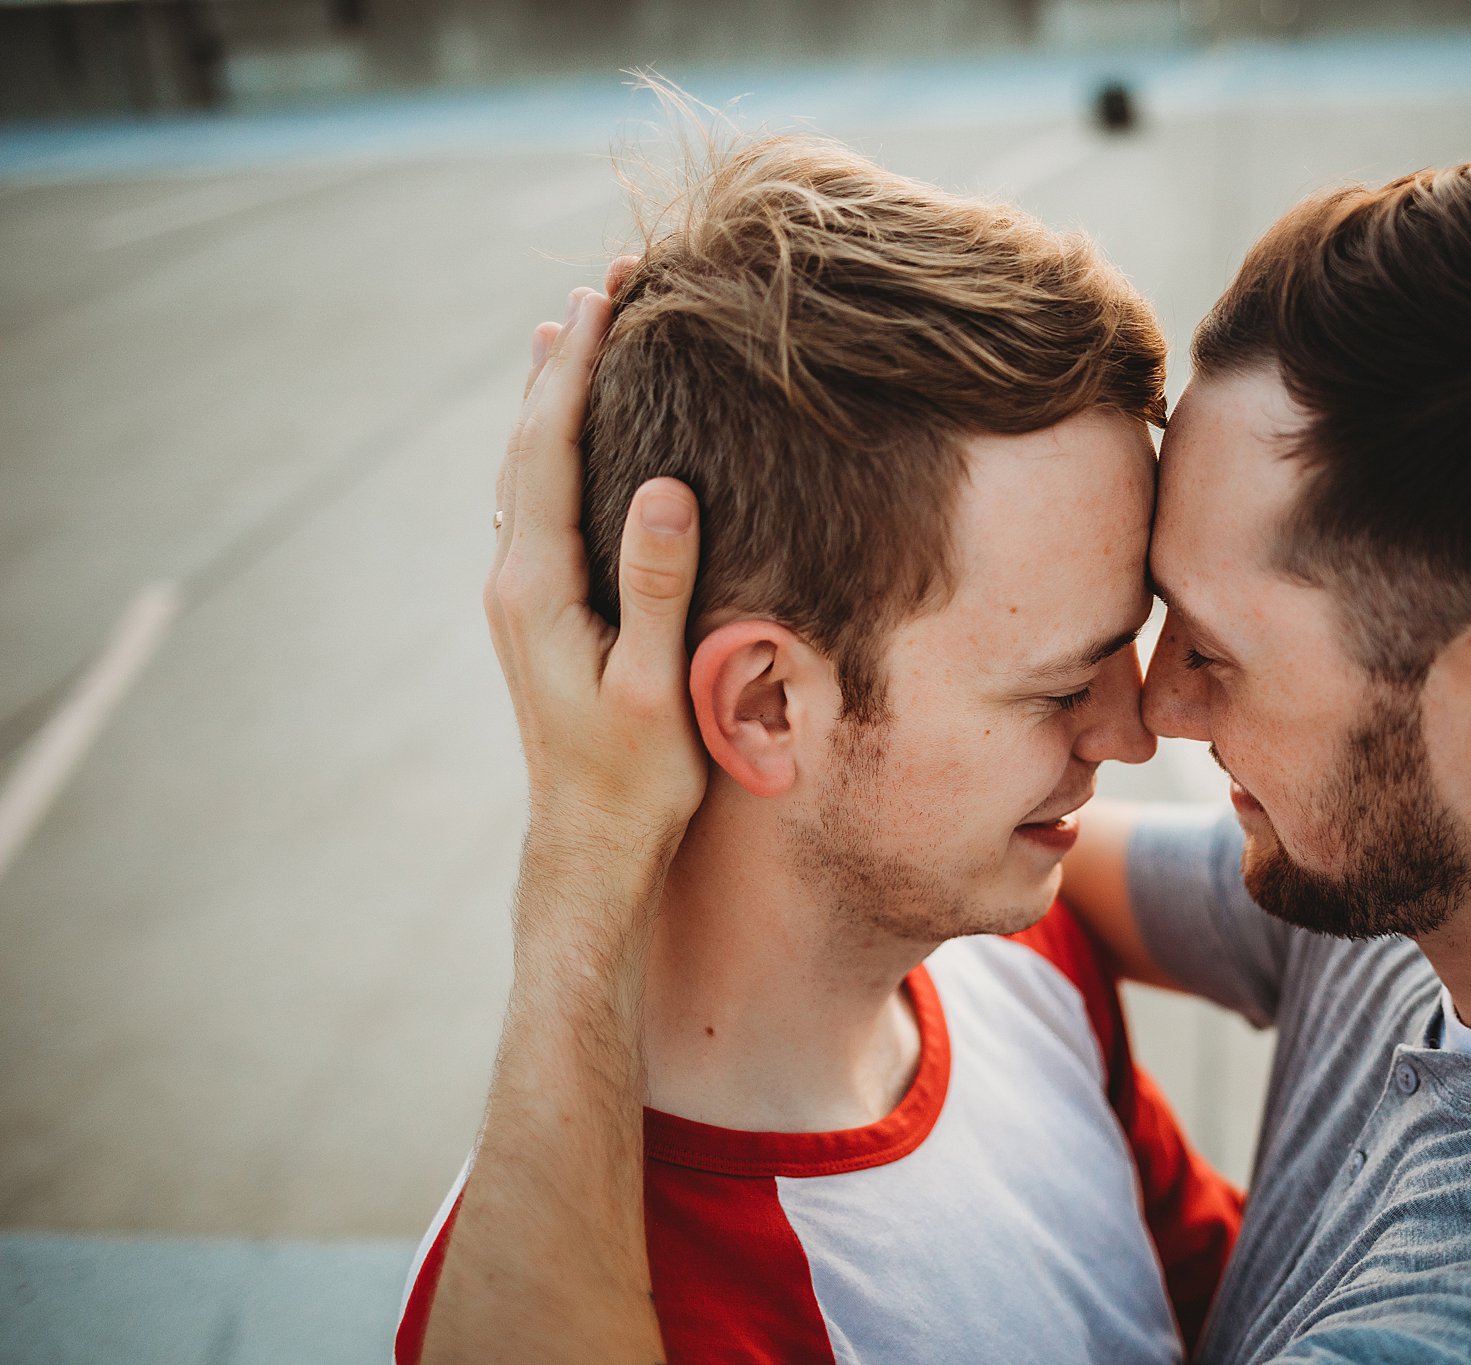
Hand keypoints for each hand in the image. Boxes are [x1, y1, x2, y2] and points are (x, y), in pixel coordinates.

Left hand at [484, 256, 706, 869]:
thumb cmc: (636, 774)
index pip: (550, 451)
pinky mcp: (536, 611)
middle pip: (529, 445)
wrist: (589, 842)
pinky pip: (536, 501)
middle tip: (603, 287)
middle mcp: (514, 580)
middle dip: (562, 361)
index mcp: (538, 588)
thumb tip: (667, 487)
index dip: (576, 370)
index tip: (603, 298)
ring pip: (526, 470)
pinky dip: (552, 446)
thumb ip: (660, 585)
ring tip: (571, 331)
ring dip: (550, 397)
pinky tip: (565, 436)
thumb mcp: (654, 685)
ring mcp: (518, 595)